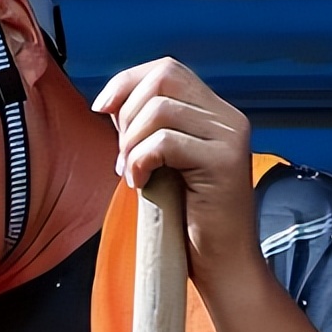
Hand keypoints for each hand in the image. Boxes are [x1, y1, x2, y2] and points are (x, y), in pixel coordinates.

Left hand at [91, 57, 259, 293]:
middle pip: (162, 78)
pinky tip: (141, 184)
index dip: (127, 81)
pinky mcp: (225, 161)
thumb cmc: (185, 216)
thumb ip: (147, 128)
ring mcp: (230, 136)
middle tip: (123, 155)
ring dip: (131, 142)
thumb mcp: (162, 160)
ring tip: (132, 173)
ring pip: (159, 109)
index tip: (101, 108)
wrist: (221, 262)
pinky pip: (165, 141)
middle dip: (127, 113)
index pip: (166, 69)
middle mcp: (228, 117)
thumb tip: (112, 101)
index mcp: (215, 112)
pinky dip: (140, 161)